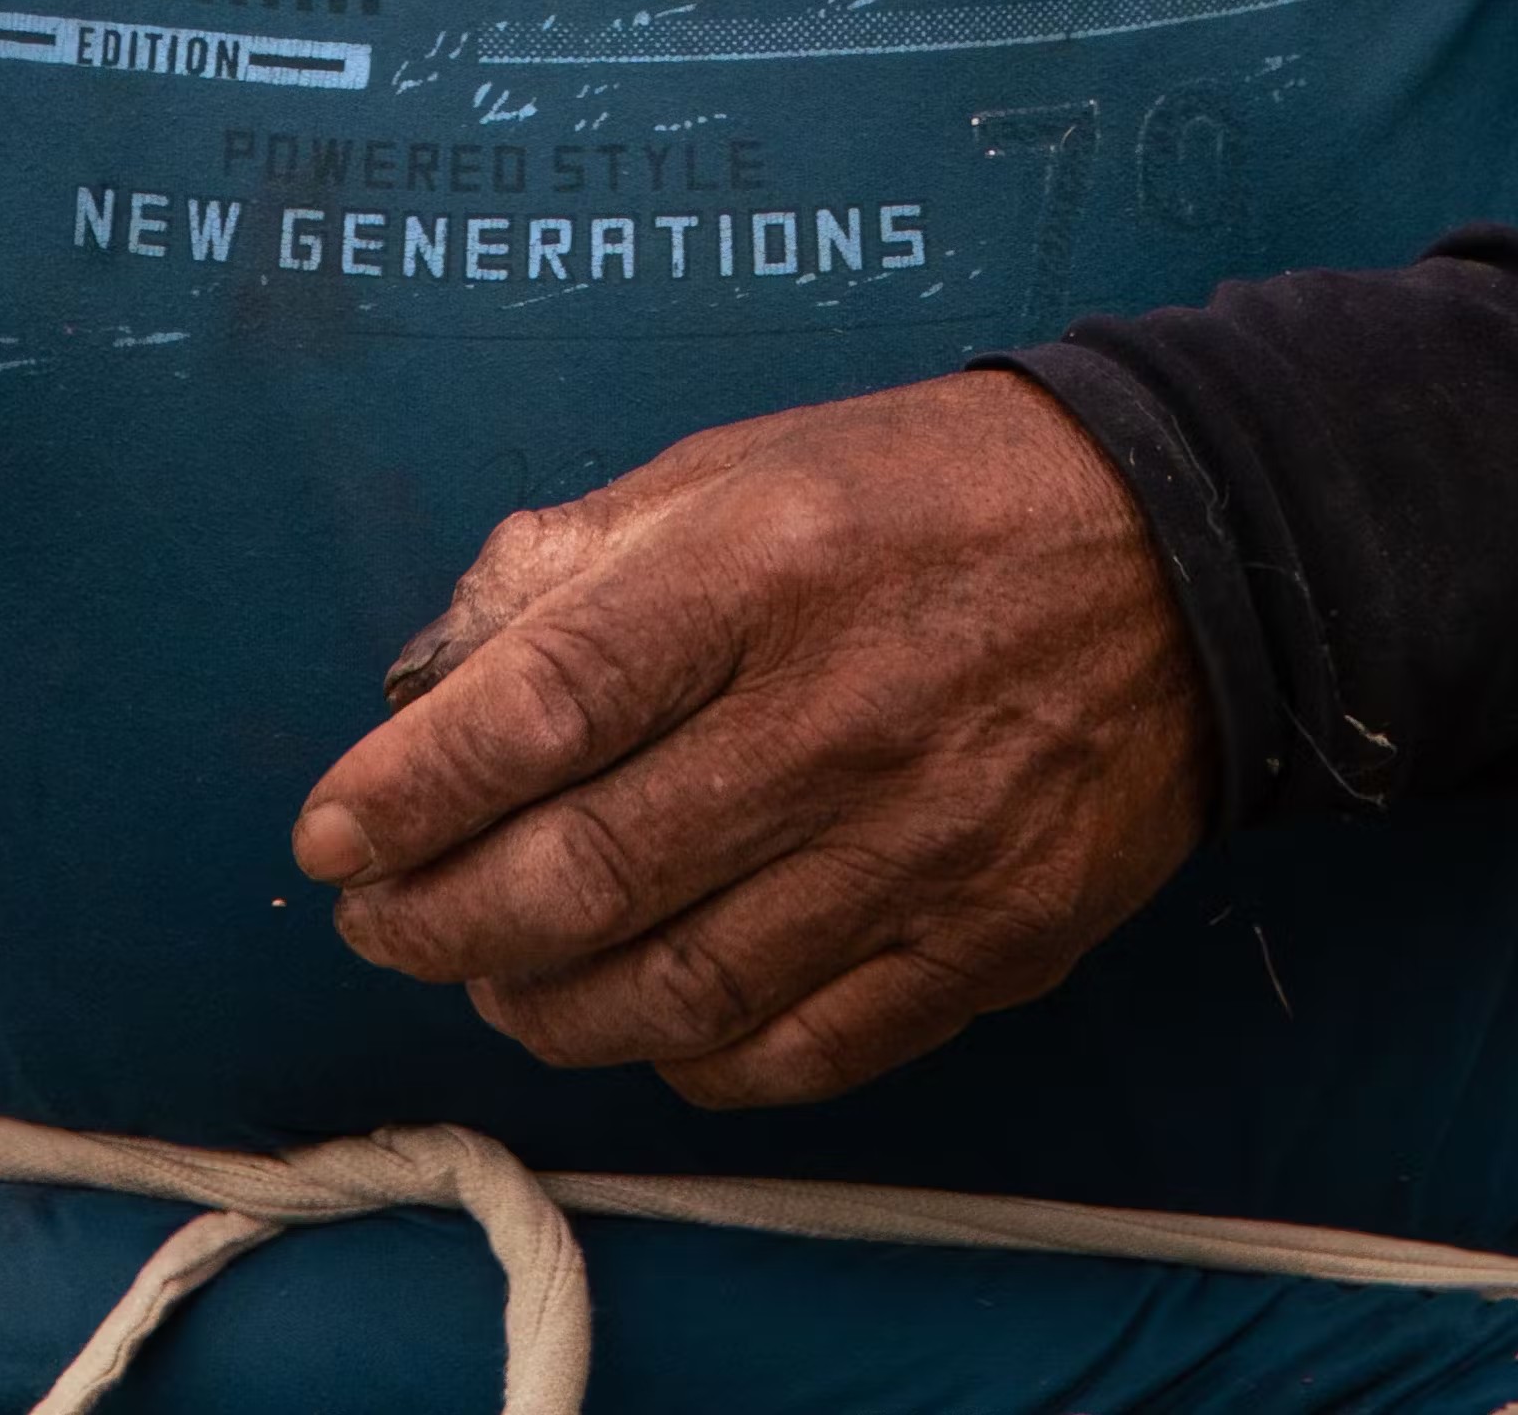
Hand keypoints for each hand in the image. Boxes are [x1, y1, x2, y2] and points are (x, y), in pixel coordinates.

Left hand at [291, 369, 1211, 1106]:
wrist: (1187, 555)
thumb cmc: (930, 491)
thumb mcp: (738, 460)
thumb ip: (576, 561)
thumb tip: (433, 677)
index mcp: (761, 566)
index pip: (541, 705)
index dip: (409, 790)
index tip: (330, 833)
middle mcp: (835, 713)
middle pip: (587, 870)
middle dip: (439, 916)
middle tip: (377, 919)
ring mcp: (918, 843)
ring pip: (677, 987)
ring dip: (542, 1002)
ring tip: (486, 971)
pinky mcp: (987, 940)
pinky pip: (799, 1049)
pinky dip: (689, 1057)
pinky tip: (636, 1020)